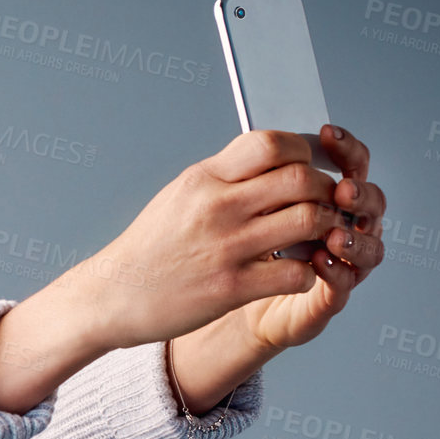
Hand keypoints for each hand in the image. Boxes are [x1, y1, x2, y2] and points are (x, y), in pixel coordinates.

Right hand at [53, 127, 360, 350]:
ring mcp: (225, 248)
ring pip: (308, 222)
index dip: (303, 151)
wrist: (113, 295)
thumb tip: (267, 156)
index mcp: (204, 179)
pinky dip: (309, 273)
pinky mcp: (231, 288)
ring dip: (326, 231)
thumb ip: (223, 176)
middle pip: (301, 180)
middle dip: (325, 191)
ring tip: (320, 239)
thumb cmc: (150, 248)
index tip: (309, 167)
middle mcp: (216, 208)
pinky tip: (298, 274)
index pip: (270, 143)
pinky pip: (296, 274)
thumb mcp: (179, 196)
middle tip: (326, 205)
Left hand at [235, 123, 386, 353]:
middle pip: (371, 200)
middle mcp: (341, 225)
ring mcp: (339, 262)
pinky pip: (344, 283)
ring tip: (337, 232)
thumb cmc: (231, 244)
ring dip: (356, 235)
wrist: (216, 295)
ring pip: (371, 244)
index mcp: (326, 196)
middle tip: (342, 190)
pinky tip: (321, 262)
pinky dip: (336, 272)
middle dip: (359, 192)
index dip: (346, 148)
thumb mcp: (239, 204)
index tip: (328, 134)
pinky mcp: (325, 298)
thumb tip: (262, 136)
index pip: (352, 163)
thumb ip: (261, 176)